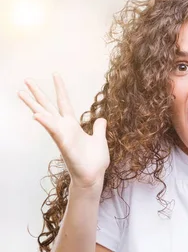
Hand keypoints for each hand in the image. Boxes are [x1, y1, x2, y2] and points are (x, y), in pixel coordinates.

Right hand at [18, 73, 109, 189]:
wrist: (93, 177)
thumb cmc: (95, 161)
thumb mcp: (100, 140)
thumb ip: (99, 129)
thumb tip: (102, 119)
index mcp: (73, 126)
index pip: (64, 103)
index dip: (60, 89)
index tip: (55, 74)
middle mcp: (64, 129)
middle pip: (49, 107)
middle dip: (38, 94)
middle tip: (26, 80)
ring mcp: (62, 136)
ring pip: (45, 117)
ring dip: (34, 105)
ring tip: (21, 93)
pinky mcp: (64, 145)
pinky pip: (54, 132)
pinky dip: (46, 123)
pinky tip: (37, 115)